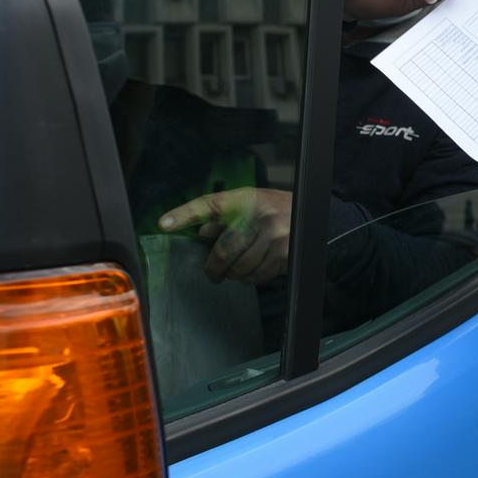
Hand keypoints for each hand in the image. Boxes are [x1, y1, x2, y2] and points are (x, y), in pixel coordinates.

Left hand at [159, 188, 294, 284]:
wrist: (312, 212)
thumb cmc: (273, 208)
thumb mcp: (249, 204)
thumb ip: (223, 217)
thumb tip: (203, 234)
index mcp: (245, 200)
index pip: (209, 205)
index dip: (185, 214)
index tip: (164, 224)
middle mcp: (260, 216)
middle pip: (225, 250)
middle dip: (214, 268)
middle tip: (212, 274)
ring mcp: (274, 236)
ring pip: (241, 268)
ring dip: (234, 274)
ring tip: (236, 270)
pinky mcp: (284, 254)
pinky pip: (259, 275)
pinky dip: (251, 278)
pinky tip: (253, 270)